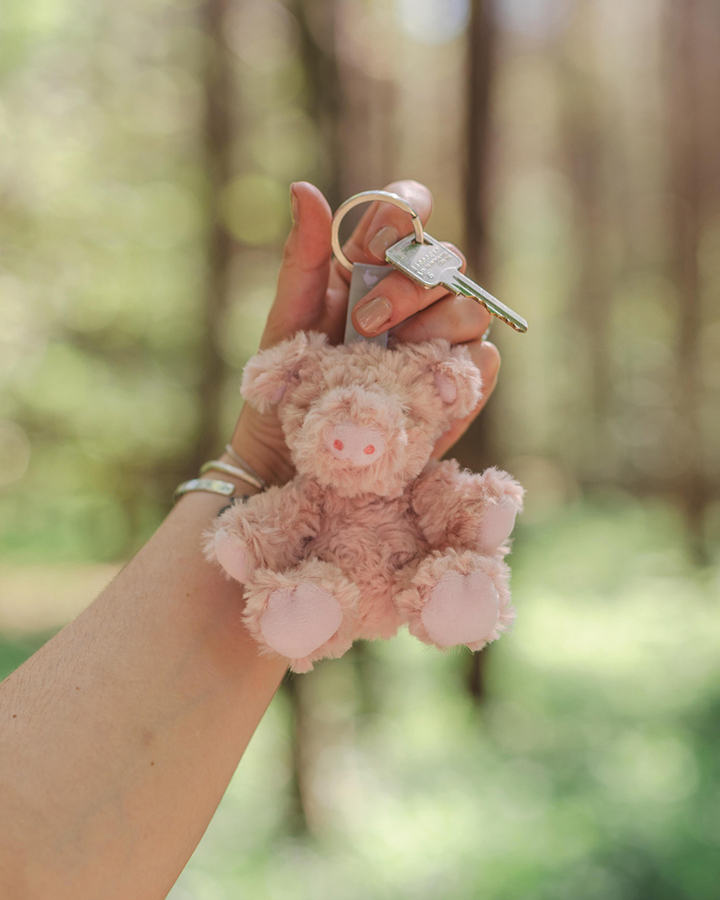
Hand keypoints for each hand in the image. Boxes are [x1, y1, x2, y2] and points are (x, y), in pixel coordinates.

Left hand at [227, 179, 499, 485]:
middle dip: (410, 285)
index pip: (409, 214)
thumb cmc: (287, 381)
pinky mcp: (454, 388)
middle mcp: (414, 300)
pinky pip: (484, 362)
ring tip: (385, 357)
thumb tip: (304, 188)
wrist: (290, 456)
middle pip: (447, 261)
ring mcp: (439, 344)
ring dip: (434, 324)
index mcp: (374, 269)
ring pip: (474, 308)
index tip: (376, 242)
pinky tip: (419, 380)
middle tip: (365, 322)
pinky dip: (461, 364)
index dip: (404, 212)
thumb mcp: (289, 317)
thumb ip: (304, 256)